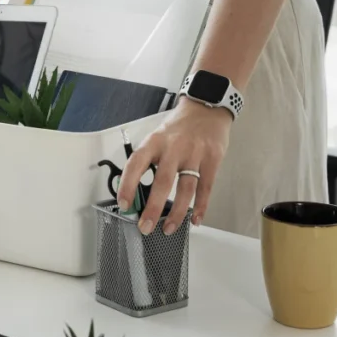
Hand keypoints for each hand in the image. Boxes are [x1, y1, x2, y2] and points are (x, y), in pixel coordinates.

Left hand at [118, 98, 232, 235]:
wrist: (206, 108)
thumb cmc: (179, 128)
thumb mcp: (158, 137)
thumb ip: (149, 161)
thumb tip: (134, 192)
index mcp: (155, 141)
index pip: (136, 163)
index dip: (128, 185)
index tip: (124, 204)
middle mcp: (174, 147)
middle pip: (162, 182)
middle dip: (152, 208)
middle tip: (145, 226)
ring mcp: (195, 153)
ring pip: (185, 188)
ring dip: (177, 213)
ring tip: (168, 228)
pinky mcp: (212, 159)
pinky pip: (206, 188)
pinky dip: (200, 206)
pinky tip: (195, 219)